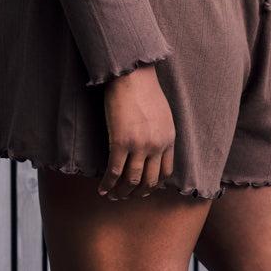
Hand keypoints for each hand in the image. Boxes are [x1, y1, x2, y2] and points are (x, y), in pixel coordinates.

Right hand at [99, 65, 175, 198]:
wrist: (131, 74)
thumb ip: (160, 131)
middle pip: (150, 181)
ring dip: (122, 193)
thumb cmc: (143, 88)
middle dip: (137, 193)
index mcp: (169, 138)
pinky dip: (107, 184)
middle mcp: (157, 145)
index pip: (166, 172)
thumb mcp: (162, 113)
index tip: (143, 188)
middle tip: (126, 197)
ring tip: (112, 196)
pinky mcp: (120, 141)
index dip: (154, 184)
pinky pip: (114, 171)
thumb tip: (151, 143)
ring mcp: (140, 145)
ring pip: (132, 180)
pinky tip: (101, 189)